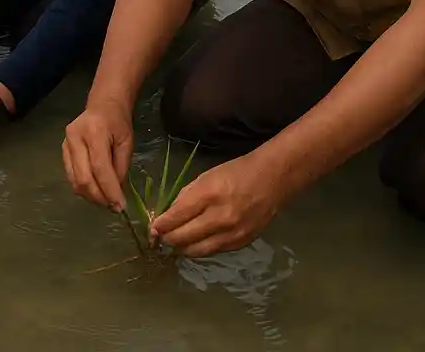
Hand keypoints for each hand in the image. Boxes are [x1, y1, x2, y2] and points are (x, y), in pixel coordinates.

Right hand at [62, 103, 134, 210]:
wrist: (102, 106)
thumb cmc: (118, 122)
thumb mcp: (126, 142)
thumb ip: (121, 168)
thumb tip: (116, 194)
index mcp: (94, 132)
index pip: (100, 168)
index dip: (110, 190)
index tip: (121, 206)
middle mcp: (75, 138)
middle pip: (84, 178)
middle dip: (99, 197)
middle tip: (114, 207)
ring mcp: (65, 144)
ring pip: (75, 180)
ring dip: (91, 196)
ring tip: (106, 200)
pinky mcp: (62, 150)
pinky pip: (71, 176)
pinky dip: (83, 188)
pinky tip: (96, 190)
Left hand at [150, 154, 281, 257]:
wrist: (272, 180)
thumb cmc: (236, 172)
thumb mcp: (205, 177)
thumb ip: (185, 197)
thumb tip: (168, 216)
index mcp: (208, 195)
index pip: (176, 217)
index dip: (160, 226)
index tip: (152, 228)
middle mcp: (220, 218)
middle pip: (183, 238)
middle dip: (167, 239)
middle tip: (159, 238)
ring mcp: (232, 233)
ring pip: (197, 251)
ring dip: (181, 249)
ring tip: (174, 244)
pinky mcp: (241, 243)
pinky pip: (213, 251)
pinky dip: (200, 249)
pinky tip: (194, 244)